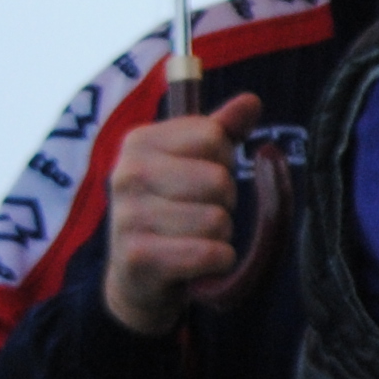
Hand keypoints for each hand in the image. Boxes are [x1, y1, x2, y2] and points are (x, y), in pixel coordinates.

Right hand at [100, 95, 261, 334]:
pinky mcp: (139, 257)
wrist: (138, 278)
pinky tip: (196, 263)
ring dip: (219, 235)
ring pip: (218, 220)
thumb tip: (251, 100)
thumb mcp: (194, 163)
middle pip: (219, 179)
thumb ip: (222, 130)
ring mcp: (128, 216)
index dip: (223, 161)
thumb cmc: (173, 210)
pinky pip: (211, 253)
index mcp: (139, 141)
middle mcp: (126, 173)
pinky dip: (217, 261)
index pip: (213, 136)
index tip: (201, 177)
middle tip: (198, 214)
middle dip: (224, 202)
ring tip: (192, 238)